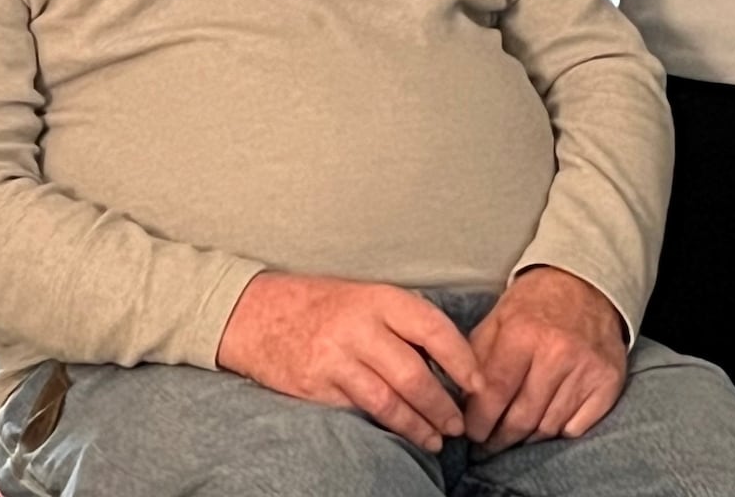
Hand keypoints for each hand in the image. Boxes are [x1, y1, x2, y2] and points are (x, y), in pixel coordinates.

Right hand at [216, 272, 479, 451]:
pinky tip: (403, 434)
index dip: (461, 359)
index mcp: (379, 298)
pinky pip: (359, 411)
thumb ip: (402, 321)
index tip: (479, 383)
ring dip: (419, 424)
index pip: (433, 329)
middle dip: (443, 404)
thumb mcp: (366, 296)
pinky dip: (386, 426)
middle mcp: (359, 327)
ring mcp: (336, 358)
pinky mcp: (317, 386)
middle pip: (413, 373)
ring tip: (437, 438)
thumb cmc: (321, 304)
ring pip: (389, 400)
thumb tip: (449, 358)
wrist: (256, 312)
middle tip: (461, 423)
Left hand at [463, 266, 626, 452]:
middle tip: (488, 444)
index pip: (494, 394)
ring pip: (547, 428)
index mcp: (524, 332)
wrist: (587, 284)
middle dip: (499, 438)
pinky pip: (575, 428)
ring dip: (527, 438)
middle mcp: (558, 352)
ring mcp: (586, 368)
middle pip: (521, 418)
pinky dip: (558, 431)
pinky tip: (546, 421)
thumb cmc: (535, 304)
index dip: (478, 422)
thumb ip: (477, 358)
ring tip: (514, 434)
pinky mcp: (608, 382)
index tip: (471, 433)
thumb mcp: (498, 318)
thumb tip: (460, 402)